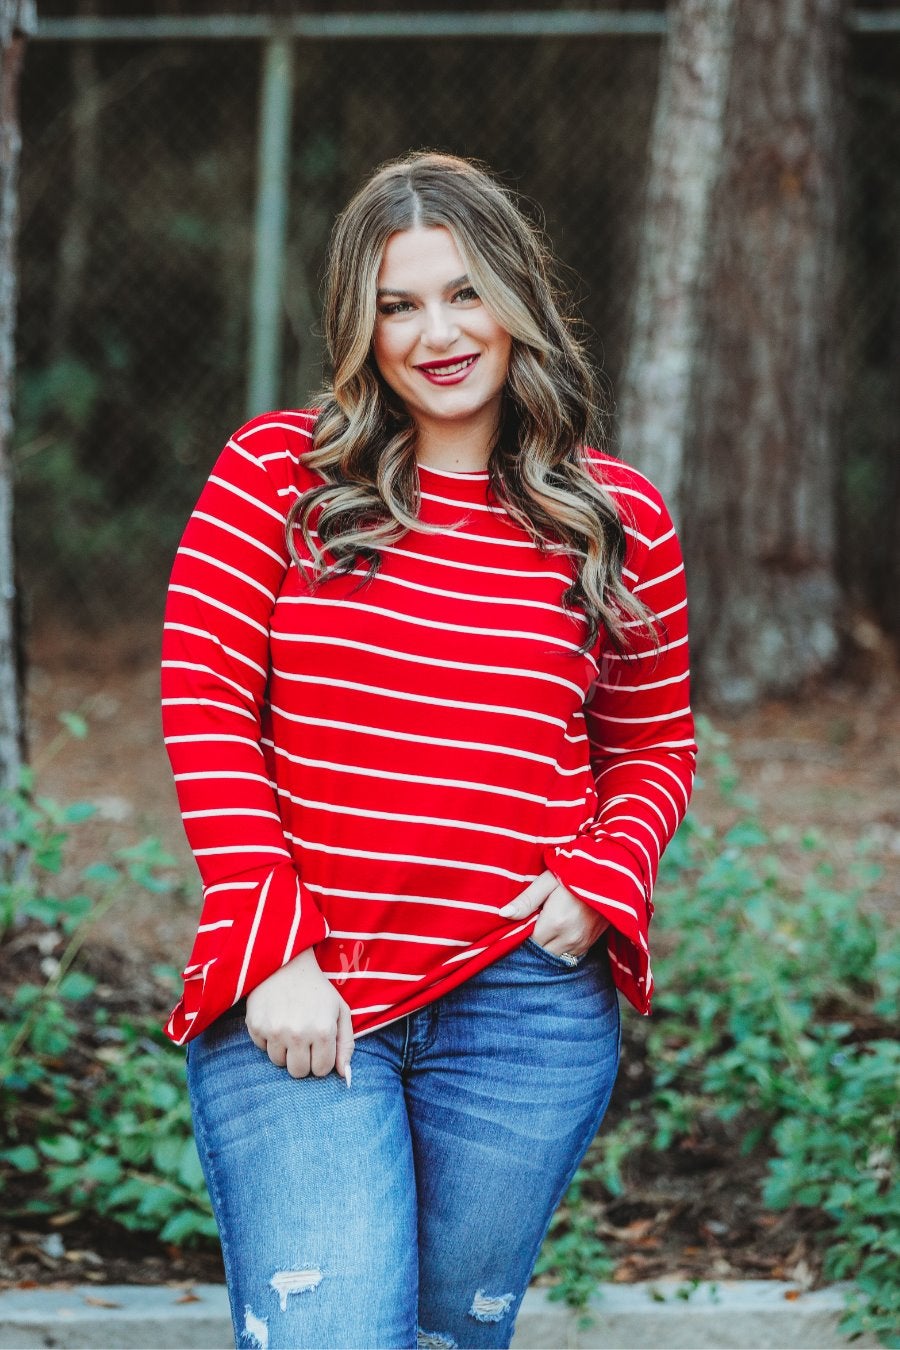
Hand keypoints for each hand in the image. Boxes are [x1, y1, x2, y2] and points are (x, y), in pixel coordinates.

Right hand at [245, 948, 354, 1080]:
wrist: (286, 962)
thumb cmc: (317, 989)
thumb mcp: (340, 1011)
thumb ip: (346, 1044)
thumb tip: (345, 1075)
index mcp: (323, 1030)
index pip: (321, 1070)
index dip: (321, 1059)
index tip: (318, 1046)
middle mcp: (299, 1034)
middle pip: (298, 1072)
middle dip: (302, 1060)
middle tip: (303, 1040)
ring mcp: (275, 1030)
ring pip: (279, 1062)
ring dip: (284, 1050)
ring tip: (289, 1026)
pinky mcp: (256, 1026)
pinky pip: (262, 1048)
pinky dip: (269, 1039)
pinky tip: (275, 1019)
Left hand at [498, 869, 609, 958]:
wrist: (612, 876)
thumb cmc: (576, 873)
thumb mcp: (548, 880)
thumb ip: (527, 900)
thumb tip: (503, 914)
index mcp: (555, 922)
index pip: (528, 941)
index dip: (523, 931)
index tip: (524, 919)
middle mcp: (569, 938)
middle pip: (541, 952)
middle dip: (534, 941)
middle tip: (534, 922)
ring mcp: (582, 943)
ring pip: (555, 956)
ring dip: (548, 946)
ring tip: (546, 926)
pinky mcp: (591, 944)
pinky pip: (569, 955)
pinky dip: (561, 947)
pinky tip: (559, 932)